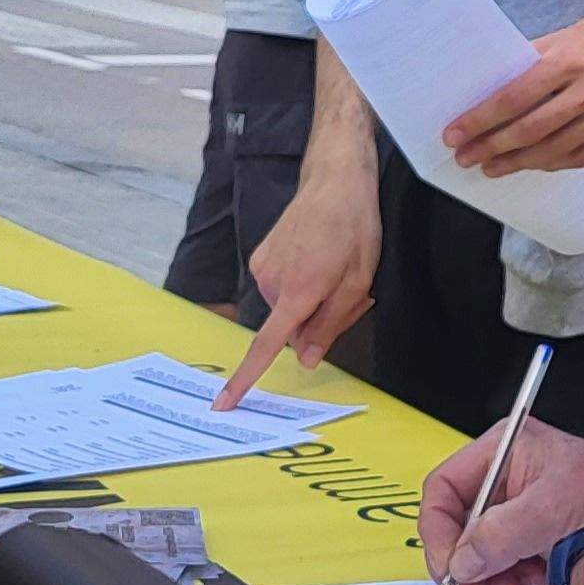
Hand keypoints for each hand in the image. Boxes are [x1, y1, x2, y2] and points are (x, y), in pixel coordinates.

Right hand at [213, 177, 379, 410]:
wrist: (334, 182)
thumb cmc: (354, 228)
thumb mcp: (359, 282)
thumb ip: (330, 324)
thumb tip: (304, 359)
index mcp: (298, 291)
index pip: (266, 344)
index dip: (245, 378)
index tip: (224, 402)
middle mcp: (271, 281)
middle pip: (290, 326)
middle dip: (318, 319)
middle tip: (347, 289)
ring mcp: (262, 267)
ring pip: (286, 306)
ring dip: (310, 299)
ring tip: (334, 266)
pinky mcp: (259, 257)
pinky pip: (279, 287)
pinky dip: (298, 283)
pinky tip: (317, 257)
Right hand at [420, 420, 583, 584]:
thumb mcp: (554, 508)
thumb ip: (501, 534)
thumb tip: (461, 563)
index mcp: (505, 451)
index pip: (444, 487)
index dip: (438, 529)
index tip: (447, 567)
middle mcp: (508, 480)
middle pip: (459, 526)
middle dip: (463, 564)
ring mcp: (521, 513)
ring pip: (479, 554)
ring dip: (487, 581)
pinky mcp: (535, 541)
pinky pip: (504, 569)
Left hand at [446, 12, 583, 176]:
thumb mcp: (561, 37)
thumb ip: (527, 62)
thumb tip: (483, 91)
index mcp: (570, 59)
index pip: (515, 97)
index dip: (481, 119)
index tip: (455, 134)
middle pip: (531, 129)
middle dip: (491, 147)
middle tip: (466, 157)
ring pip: (554, 150)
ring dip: (517, 163)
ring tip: (491, 166)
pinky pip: (580, 157)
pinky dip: (550, 164)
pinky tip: (530, 163)